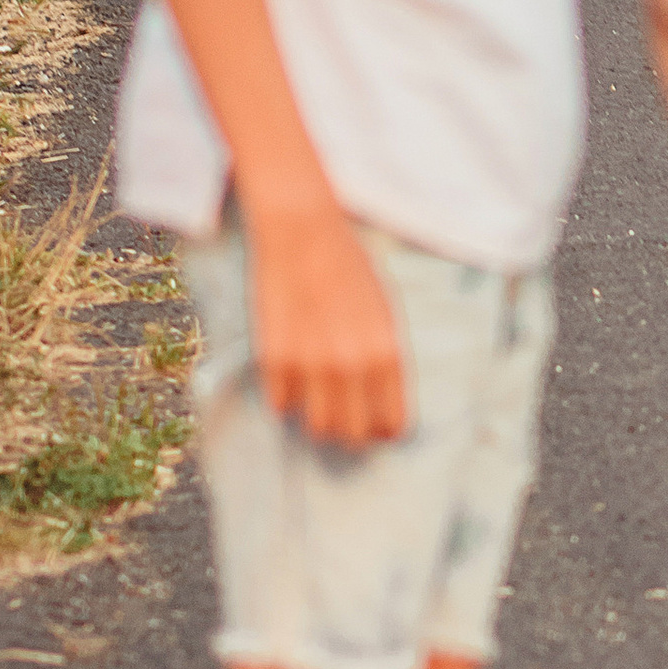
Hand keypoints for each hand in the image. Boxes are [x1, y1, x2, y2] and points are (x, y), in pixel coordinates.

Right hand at [245, 200, 406, 443]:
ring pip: (318, 428)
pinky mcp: (275, 360)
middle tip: (348, 420)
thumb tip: (385, 399)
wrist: (303, 234)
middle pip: (355, 434)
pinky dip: (288, 398)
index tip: (380, 428)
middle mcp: (351, 365)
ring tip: (320, 402)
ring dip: (320, 422)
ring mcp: (311, 365)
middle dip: (354, 433)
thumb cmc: (350, 268)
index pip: (392, 422)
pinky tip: (292, 376)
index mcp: (386, 353)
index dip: (387, 431)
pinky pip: (282, 405)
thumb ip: (387, 357)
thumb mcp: (386, 311)